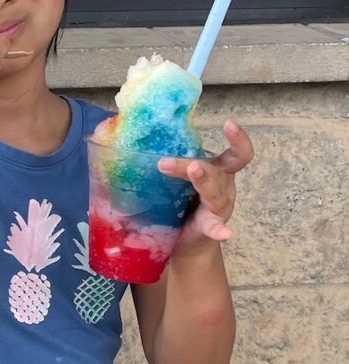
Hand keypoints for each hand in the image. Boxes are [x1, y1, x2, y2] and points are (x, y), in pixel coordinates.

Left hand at [158, 120, 253, 252]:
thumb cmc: (182, 200)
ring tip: (193, 169)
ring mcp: (218, 207)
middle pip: (215, 170)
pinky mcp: (209, 226)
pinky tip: (225, 232)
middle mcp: (222, 186)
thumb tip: (125, 137)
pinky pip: (215, 226)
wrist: (187, 240)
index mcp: (217, 171)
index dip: (238, 139)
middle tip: (164, 162)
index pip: (236, 154)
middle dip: (192, 163)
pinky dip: (219, 229)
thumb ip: (169, 160)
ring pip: (214, 191)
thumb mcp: (179, 178)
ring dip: (202, 179)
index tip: (229, 123)